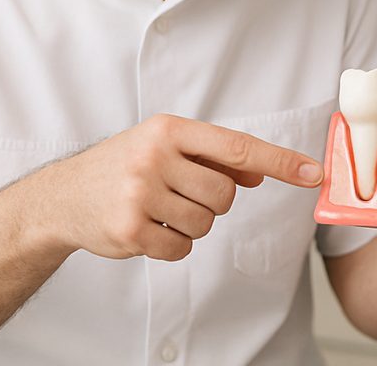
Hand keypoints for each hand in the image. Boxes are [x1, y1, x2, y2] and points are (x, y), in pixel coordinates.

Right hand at [35, 114, 322, 261]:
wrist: (62, 196)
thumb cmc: (124, 166)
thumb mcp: (165, 148)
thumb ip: (212, 158)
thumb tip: (257, 172)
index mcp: (169, 129)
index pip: (237, 146)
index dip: (280, 161)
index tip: (314, 173)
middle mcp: (154, 156)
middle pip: (224, 195)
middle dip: (212, 203)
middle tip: (179, 195)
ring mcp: (140, 192)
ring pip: (205, 224)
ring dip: (190, 225)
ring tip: (158, 209)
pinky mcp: (129, 228)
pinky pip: (181, 248)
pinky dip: (172, 245)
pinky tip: (147, 229)